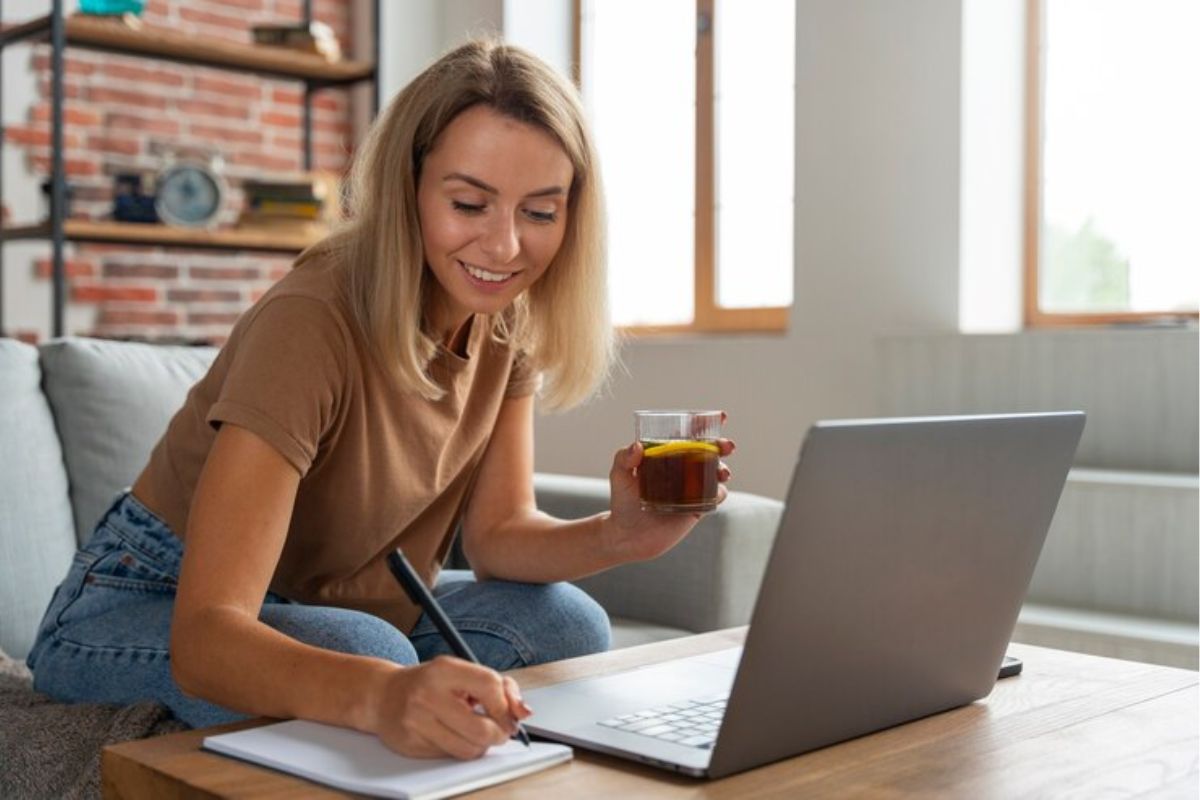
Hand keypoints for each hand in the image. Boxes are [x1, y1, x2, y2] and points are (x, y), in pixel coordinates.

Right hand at [370, 656, 531, 758]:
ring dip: (480, 746)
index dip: (506, 706)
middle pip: (481, 728)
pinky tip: (452, 735)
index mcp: (445, 670)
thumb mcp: (463, 674)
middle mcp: (428, 694)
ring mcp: (417, 721)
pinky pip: (449, 756)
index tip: (510, 716)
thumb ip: (500, 687)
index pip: (489, 686)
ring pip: (468, 749)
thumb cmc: (431, 683)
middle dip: (498, 734)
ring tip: (475, 733)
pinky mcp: (410, 743)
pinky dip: (459, 749)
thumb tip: (524, 712)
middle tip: (498, 731)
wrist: (384, 695)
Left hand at [605, 426, 735, 563]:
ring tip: (722, 472)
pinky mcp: (697, 507)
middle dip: (722, 446)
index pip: (689, 435)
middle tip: (726, 446)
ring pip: (716, 473)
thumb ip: (624, 458)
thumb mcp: (619, 476)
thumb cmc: (623, 501)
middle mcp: (683, 469)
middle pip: (709, 452)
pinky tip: (715, 491)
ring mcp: (692, 488)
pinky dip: (719, 492)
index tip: (721, 417)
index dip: (705, 425)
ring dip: (724, 469)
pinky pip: (715, 497)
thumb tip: (637, 446)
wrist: (628, 535)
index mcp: (668, 455)